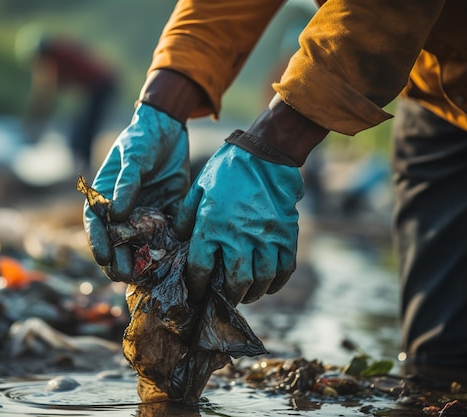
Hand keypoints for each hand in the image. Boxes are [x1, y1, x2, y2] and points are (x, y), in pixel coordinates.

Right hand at [83, 103, 189, 280]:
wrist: (170, 129)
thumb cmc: (142, 139)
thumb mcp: (133, 157)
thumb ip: (127, 184)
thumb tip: (117, 214)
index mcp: (106, 198)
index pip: (97, 225)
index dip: (98, 243)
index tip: (103, 259)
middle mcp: (123, 212)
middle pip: (118, 242)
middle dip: (119, 261)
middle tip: (126, 276)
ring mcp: (145, 216)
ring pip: (141, 245)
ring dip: (143, 262)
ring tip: (147, 278)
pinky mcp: (167, 215)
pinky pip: (168, 236)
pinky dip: (170, 249)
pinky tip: (174, 263)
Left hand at [174, 142, 303, 304]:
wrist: (265, 154)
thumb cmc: (226, 170)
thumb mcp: (198, 189)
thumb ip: (186, 217)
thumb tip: (180, 238)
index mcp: (211, 227)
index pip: (201, 269)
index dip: (197, 287)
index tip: (197, 293)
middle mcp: (239, 237)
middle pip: (235, 283)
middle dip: (229, 296)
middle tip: (225, 299)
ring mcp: (266, 237)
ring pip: (262, 280)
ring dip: (253, 293)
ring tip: (246, 294)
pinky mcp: (286, 235)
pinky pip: (284, 268)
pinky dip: (277, 282)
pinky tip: (269, 285)